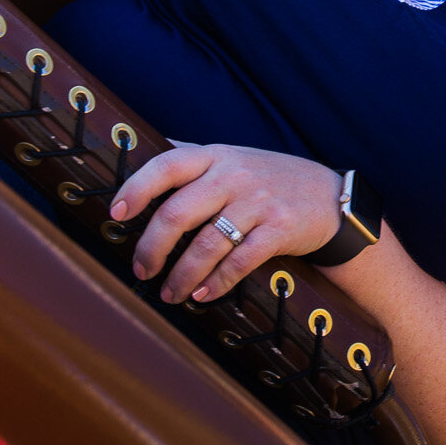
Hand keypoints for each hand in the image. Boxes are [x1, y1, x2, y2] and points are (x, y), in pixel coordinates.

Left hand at [112, 144, 343, 303]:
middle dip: (152, 248)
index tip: (117, 213)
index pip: (166, 165)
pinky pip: (240, 261)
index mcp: (215, 155)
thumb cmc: (269, 179)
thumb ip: (194, 159)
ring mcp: (258, 202)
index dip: (137, 188)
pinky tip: (204, 294)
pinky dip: (217, 282)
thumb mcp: (233, 158)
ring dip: (183, 275)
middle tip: (142, 269)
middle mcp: (234, 175)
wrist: (328, 195)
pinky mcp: (279, 229)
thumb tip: (146, 151)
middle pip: (178, 212)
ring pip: (207, 244)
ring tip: (171, 293)